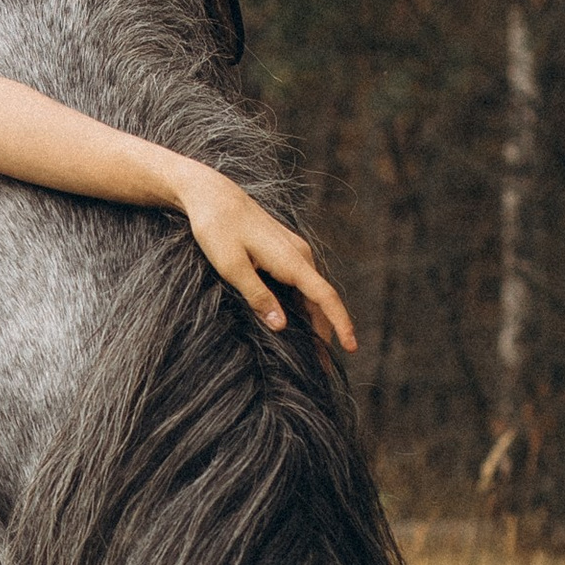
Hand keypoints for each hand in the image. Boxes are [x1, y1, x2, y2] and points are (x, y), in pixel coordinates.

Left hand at [178, 172, 356, 355]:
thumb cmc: (216, 229)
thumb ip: (258, 296)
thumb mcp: (232, 267)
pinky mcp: (284, 253)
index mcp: (291, 260)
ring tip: (312, 355)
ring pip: (310, 294)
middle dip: (326, 334)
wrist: (211, 195)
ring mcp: (293, 252)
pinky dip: (303, 308)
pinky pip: (300, 285)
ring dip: (314, 322)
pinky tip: (297, 326)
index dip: (341, 323)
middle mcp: (299, 255)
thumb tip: (282, 326)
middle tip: (323, 369)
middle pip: (320, 301)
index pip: (325, 297)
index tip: (352, 347)